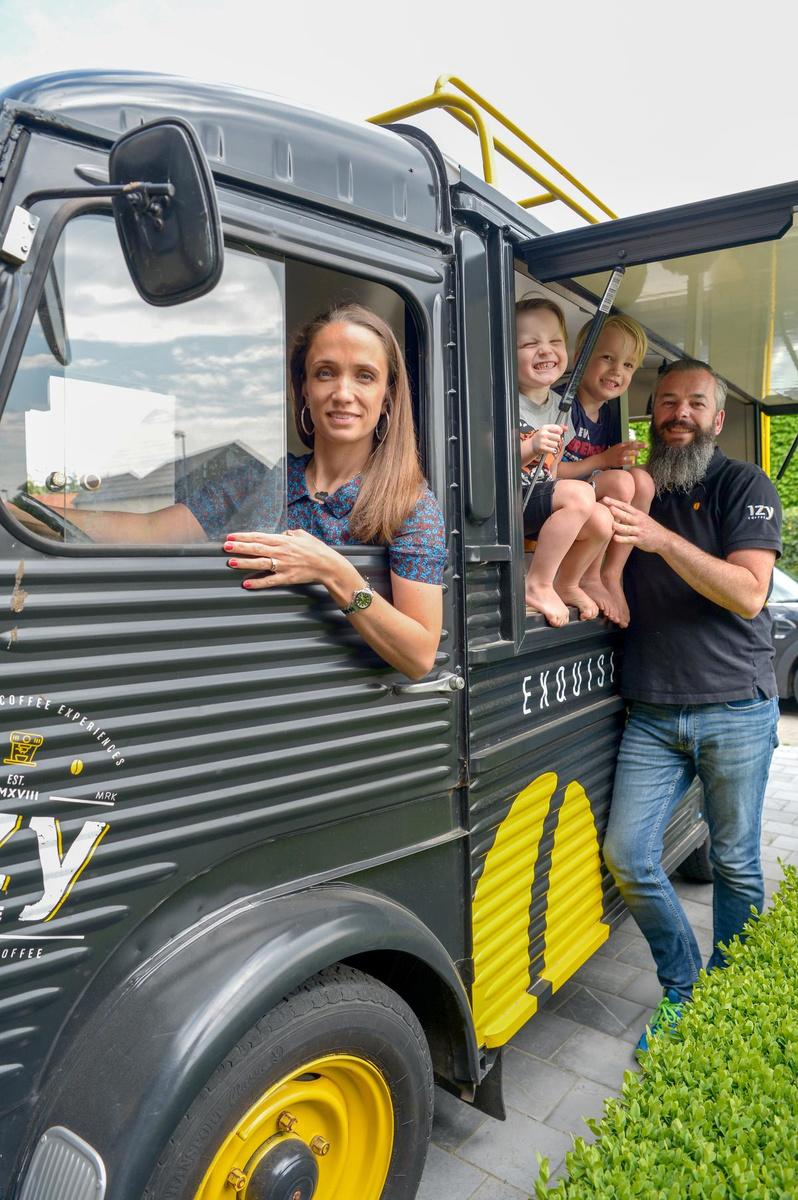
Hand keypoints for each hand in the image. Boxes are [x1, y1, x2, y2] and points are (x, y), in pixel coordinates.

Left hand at [223, 528, 344, 589]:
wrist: (328, 565)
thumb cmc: (316, 549)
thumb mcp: (303, 535)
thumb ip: (289, 533)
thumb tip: (281, 534)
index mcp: (283, 540)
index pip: (259, 537)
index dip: (243, 536)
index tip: (231, 536)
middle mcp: (281, 552)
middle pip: (256, 548)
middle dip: (239, 547)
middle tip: (225, 547)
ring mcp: (283, 566)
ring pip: (260, 563)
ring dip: (244, 563)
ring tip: (230, 562)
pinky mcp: (287, 578)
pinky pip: (270, 581)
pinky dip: (258, 582)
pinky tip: (246, 583)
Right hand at [531, 423, 564, 456]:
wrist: (533, 444)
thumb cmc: (541, 437)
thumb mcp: (548, 430)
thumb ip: (558, 428)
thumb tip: (566, 428)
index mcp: (545, 427)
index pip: (558, 429)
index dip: (560, 432)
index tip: (557, 433)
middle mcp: (543, 433)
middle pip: (558, 437)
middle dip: (557, 440)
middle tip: (553, 440)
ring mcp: (542, 441)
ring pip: (556, 444)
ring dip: (554, 446)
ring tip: (550, 444)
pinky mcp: (542, 448)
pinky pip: (553, 450)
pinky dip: (552, 450)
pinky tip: (549, 448)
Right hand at [602, 440, 646, 468]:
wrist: (602, 459)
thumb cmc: (611, 453)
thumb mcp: (617, 447)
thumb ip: (625, 446)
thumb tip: (634, 444)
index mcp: (620, 445)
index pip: (630, 442)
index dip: (638, 443)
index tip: (644, 443)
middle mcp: (620, 449)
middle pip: (631, 446)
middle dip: (639, 446)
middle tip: (646, 445)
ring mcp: (619, 455)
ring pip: (628, 452)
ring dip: (634, 453)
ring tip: (639, 454)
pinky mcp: (618, 461)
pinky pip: (625, 461)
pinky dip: (630, 461)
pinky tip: (634, 462)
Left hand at [602, 497, 670, 553]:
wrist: (664, 539)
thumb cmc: (649, 527)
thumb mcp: (641, 517)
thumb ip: (629, 514)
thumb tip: (615, 508)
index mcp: (637, 514)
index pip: (625, 506)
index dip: (615, 502)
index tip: (605, 498)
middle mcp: (638, 521)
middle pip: (626, 515)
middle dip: (616, 511)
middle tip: (607, 507)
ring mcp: (639, 531)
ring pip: (627, 528)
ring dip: (618, 526)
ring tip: (610, 524)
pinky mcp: (639, 540)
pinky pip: (630, 540)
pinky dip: (622, 539)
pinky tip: (615, 538)